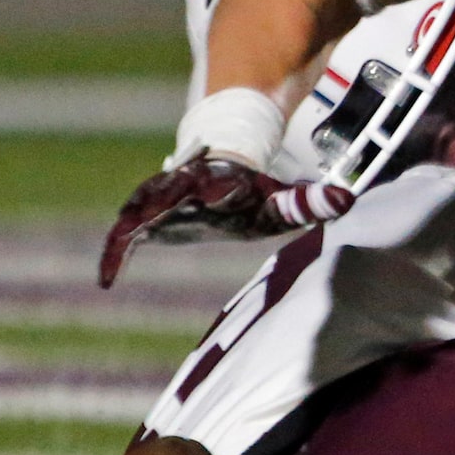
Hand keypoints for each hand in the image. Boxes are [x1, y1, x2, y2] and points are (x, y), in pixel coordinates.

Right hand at [98, 156, 354, 286]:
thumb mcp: (281, 198)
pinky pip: (124, 236)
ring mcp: (159, 202)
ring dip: (124, 238)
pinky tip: (108, 283)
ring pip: (135, 215)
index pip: (215, 183)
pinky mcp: (146, 220)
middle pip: (164, 196)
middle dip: (153, 213)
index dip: (218, 191)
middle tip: (138, 238)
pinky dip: (115, 254)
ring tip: (112, 271)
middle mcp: (183, 187)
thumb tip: (346, 200)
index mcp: (216, 179)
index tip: (219, 199)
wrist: (221, 171)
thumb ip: (310, 201)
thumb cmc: (253, 191)